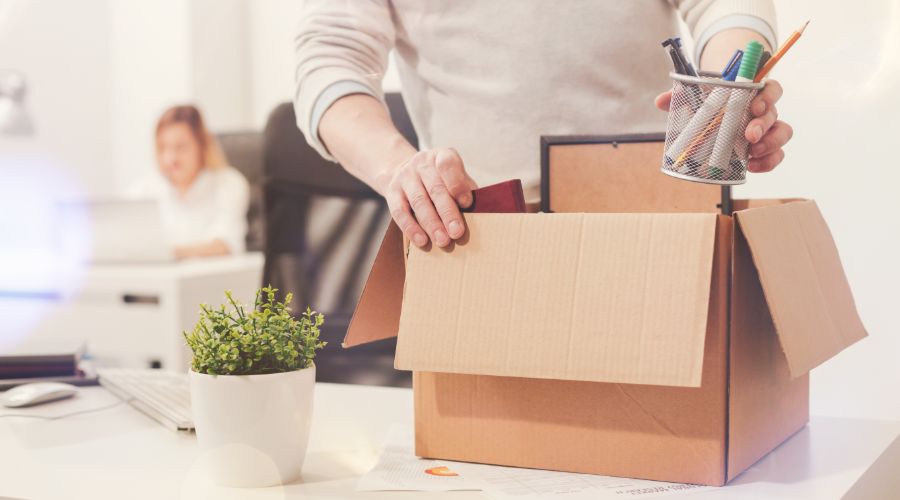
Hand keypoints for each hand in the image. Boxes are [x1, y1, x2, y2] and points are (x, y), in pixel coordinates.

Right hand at [376, 148, 476, 247]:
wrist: (402, 170)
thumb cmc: (438, 179)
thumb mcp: (453, 176)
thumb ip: (464, 189)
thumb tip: (478, 211)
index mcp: (441, 156)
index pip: (448, 164)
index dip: (457, 183)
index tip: (466, 203)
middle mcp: (422, 163)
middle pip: (436, 189)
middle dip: (448, 212)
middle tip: (457, 232)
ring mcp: (405, 176)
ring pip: (419, 202)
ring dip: (432, 224)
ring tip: (443, 241)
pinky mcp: (392, 191)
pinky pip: (400, 211)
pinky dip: (411, 228)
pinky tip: (421, 241)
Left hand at [655, 79, 792, 172]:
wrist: (716, 111)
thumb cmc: (711, 100)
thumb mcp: (697, 95)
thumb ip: (680, 95)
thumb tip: (661, 101)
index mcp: (752, 93)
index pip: (771, 89)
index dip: (767, 97)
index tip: (755, 107)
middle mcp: (763, 110)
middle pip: (775, 113)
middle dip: (764, 126)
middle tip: (749, 136)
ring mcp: (766, 129)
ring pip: (782, 133)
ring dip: (770, 144)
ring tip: (752, 154)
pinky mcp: (763, 147)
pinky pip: (775, 154)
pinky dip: (768, 162)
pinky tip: (753, 167)